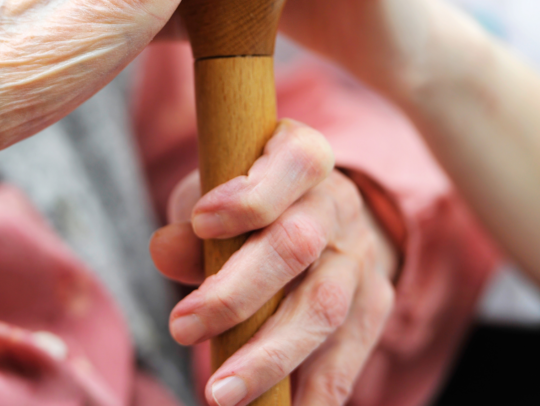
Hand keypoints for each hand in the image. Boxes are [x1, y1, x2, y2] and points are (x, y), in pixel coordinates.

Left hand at [150, 120, 396, 405]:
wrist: (321, 219)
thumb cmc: (249, 206)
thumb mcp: (215, 197)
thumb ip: (191, 225)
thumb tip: (165, 250)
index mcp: (302, 158)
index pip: (295, 163)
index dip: (252, 194)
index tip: (201, 223)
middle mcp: (338, 205)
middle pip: (298, 246)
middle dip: (238, 293)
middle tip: (181, 328)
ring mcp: (361, 258)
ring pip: (323, 308)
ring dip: (269, 357)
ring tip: (219, 393)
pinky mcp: (374, 307)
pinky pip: (347, 357)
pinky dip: (314, 394)